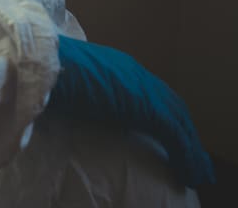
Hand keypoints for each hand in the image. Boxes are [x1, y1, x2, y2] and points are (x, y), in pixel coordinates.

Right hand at [46, 35, 215, 187]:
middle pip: (172, 106)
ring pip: (178, 120)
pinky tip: (188, 174)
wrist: (40, 62)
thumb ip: (81, 96)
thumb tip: (76, 109)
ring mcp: (141, 87)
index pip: (153, 93)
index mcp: (117, 68)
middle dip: (185, 133)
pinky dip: (186, 155)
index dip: (166, 116)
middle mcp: (134, 73)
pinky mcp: (145, 104)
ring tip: (197, 173)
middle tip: (194, 160)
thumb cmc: (44, 74)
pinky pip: (174, 134)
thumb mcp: (69, 86)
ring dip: (190, 149)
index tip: (172, 138)